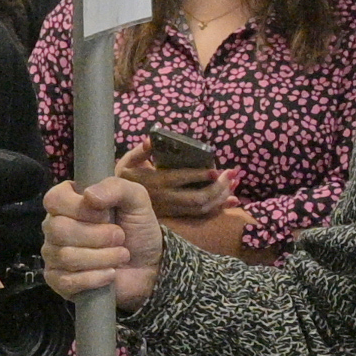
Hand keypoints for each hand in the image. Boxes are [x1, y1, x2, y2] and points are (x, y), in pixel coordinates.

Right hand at [43, 174, 160, 306]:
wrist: (148, 267)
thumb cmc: (136, 229)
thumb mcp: (135, 199)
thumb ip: (115, 187)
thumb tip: (89, 195)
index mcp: (66, 202)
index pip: (53, 199)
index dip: (80, 208)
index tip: (105, 214)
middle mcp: (54, 227)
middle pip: (58, 229)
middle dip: (97, 235)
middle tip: (120, 237)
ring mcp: (54, 256)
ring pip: (66, 256)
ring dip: (102, 257)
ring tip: (121, 255)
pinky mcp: (58, 282)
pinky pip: (67, 281)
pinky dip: (96, 278)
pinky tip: (111, 274)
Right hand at [123, 144, 245, 256]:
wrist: (120, 204)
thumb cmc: (126, 178)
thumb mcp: (128, 162)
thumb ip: (140, 151)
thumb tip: (151, 140)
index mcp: (156, 182)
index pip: (180, 180)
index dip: (199, 176)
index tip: (216, 169)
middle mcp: (167, 199)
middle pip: (197, 198)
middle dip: (219, 188)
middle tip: (233, 174)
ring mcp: (173, 210)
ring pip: (202, 208)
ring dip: (222, 197)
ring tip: (235, 183)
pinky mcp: (178, 215)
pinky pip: (202, 214)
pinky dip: (220, 208)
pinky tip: (234, 201)